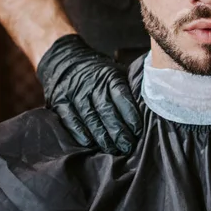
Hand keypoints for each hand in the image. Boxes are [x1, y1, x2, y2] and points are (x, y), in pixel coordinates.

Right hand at [36, 34, 141, 153]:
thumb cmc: (100, 73)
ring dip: (102, 136)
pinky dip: (80, 133)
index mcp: (109, 77)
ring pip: (90, 117)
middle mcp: (92, 84)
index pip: (121, 96)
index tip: (138, 131)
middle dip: (118, 131)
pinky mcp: (60, 102)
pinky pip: (70, 119)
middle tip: (128, 147)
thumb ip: (129, 88)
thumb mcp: (116, 72)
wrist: (67, 60)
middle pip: (106, 110)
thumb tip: (150, 107)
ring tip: (113, 150)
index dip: (130, 114)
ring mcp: (74, 93)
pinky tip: (90, 144)